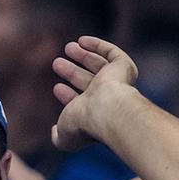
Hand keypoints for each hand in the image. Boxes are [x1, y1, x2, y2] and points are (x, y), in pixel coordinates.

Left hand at [51, 36, 138, 151]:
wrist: (107, 111)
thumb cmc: (85, 125)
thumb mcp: (64, 138)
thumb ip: (57, 137)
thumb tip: (54, 130)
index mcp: (96, 115)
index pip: (82, 103)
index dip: (68, 96)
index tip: (56, 87)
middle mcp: (108, 99)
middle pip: (89, 81)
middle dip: (72, 72)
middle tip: (57, 63)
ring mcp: (117, 82)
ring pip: (99, 65)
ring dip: (83, 56)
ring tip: (67, 48)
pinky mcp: (124, 67)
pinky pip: (112, 52)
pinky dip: (97, 45)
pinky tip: (82, 41)